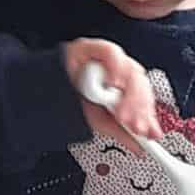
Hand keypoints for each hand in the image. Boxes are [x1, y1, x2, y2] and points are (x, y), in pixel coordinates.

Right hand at [63, 39, 159, 155]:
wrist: (44, 89)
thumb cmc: (71, 100)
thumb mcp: (99, 122)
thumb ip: (121, 133)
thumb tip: (141, 148)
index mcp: (125, 87)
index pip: (145, 97)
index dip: (149, 114)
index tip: (150, 133)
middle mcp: (120, 71)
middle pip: (140, 83)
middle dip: (140, 108)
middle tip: (135, 127)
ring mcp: (108, 59)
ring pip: (130, 70)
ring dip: (129, 95)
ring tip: (121, 114)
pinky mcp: (93, 47)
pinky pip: (112, 54)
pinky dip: (115, 69)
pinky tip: (113, 84)